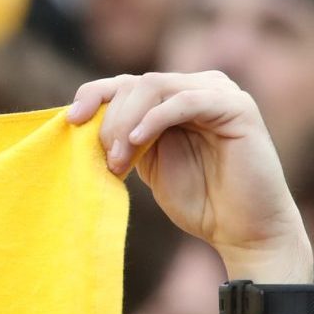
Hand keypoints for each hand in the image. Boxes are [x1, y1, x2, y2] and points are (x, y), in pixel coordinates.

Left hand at [67, 71, 310, 277]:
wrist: (243, 231)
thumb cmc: (199, 201)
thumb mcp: (148, 164)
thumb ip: (126, 138)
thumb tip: (83, 121)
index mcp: (173, 99)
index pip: (125, 83)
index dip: (93, 94)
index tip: (70, 120)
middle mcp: (196, 88)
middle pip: (136, 82)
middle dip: (111, 119)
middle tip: (107, 160)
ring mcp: (218, 93)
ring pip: (156, 86)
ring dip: (128, 122)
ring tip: (120, 160)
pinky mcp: (237, 107)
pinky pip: (186, 100)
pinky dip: (156, 117)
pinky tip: (137, 140)